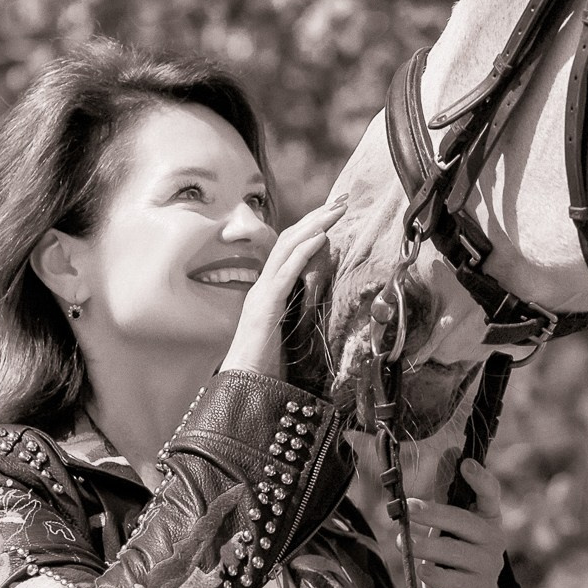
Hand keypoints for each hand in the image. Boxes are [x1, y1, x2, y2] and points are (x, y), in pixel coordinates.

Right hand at [220, 197, 345, 379]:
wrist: (245, 388)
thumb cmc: (267, 367)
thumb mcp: (290, 333)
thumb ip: (302, 313)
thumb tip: (324, 303)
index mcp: (270, 290)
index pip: (290, 248)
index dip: (312, 228)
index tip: (335, 214)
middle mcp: (263, 285)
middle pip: (289, 239)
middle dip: (316, 217)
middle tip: (342, 200)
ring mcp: (262, 293)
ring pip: (287, 247)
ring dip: (314, 225)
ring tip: (336, 210)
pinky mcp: (266, 305)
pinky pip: (286, 271)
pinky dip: (304, 251)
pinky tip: (322, 237)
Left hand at [402, 457, 507, 587]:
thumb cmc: (454, 556)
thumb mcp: (449, 525)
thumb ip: (449, 493)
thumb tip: (450, 451)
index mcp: (488, 518)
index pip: (490, 494)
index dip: (480, 478)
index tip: (466, 464)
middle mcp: (495, 539)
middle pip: (463, 521)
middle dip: (433, 514)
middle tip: (407, 510)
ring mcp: (490, 566)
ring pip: (453, 551)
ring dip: (424, 546)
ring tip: (401, 541)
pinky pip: (452, 579)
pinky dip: (433, 573)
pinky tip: (419, 568)